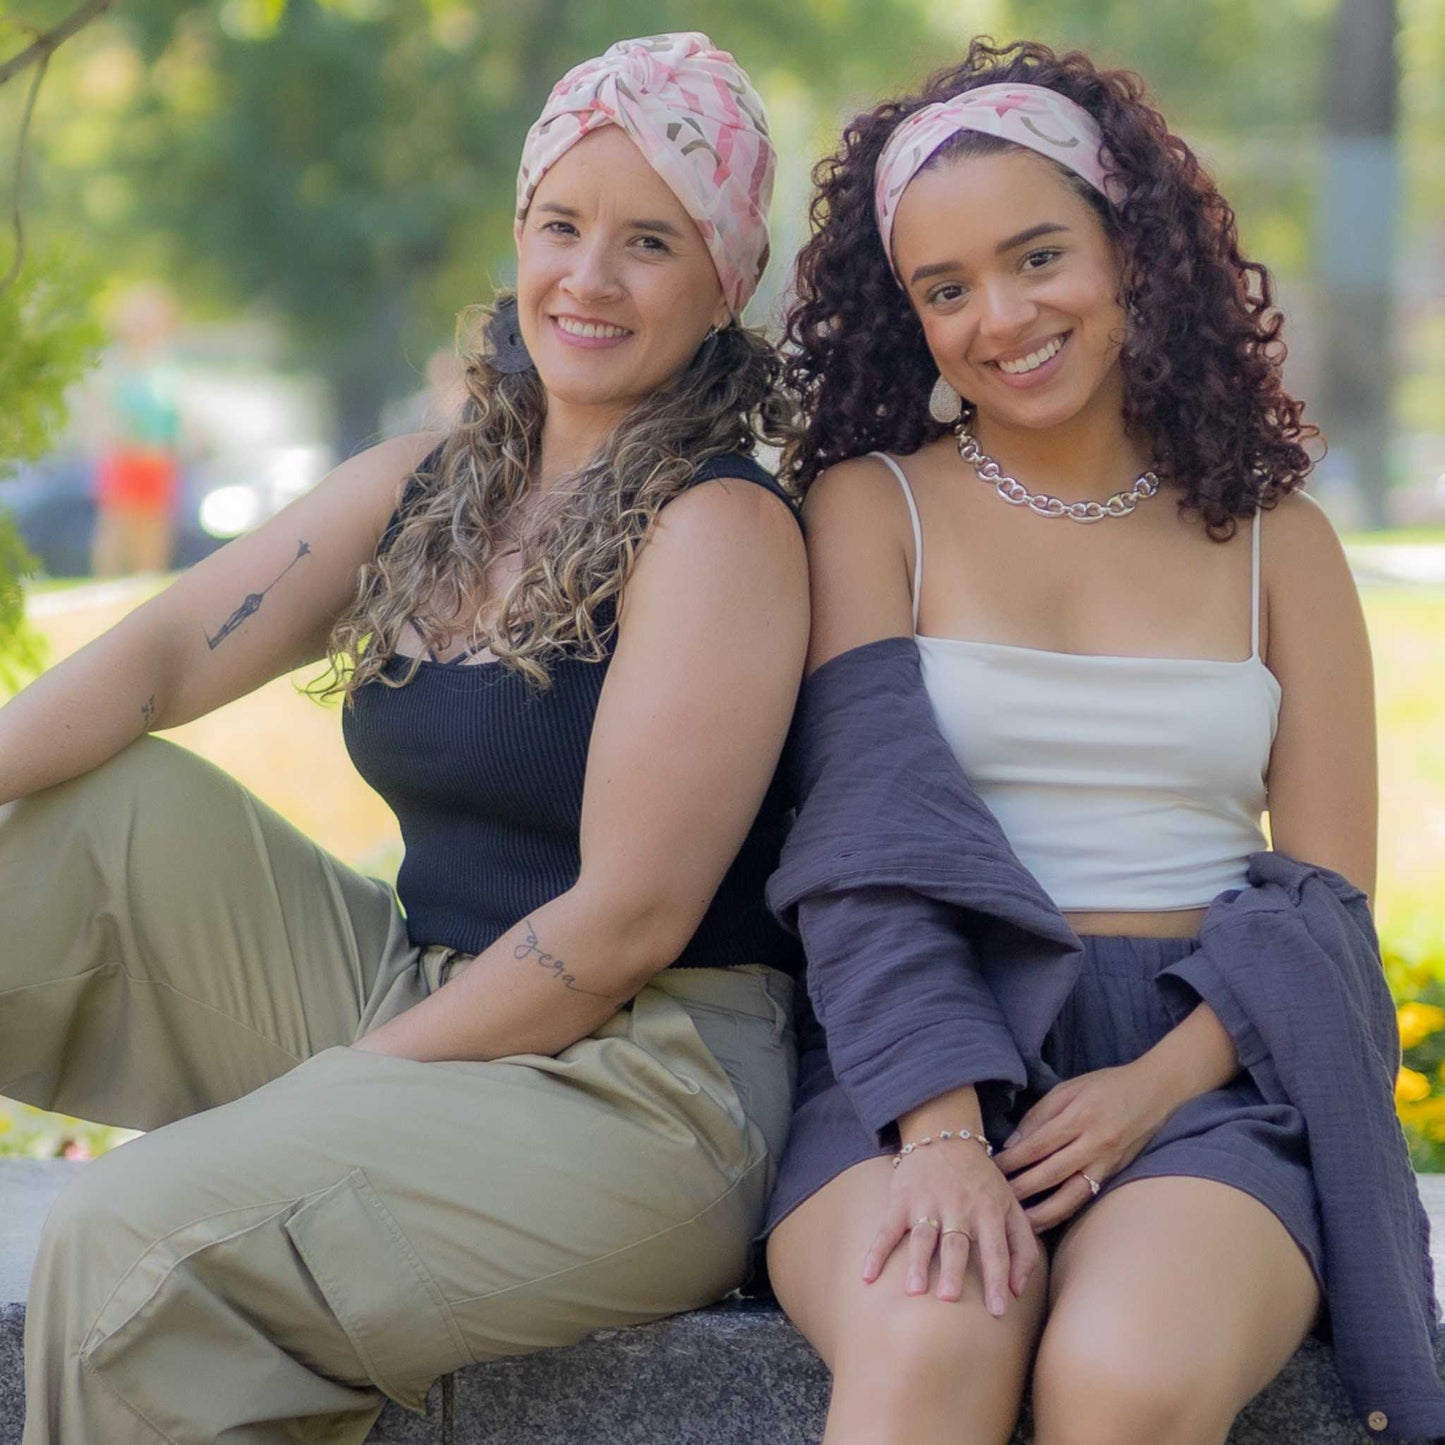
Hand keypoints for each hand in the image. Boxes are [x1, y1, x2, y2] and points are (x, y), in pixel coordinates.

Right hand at [862, 1140, 1039, 1314]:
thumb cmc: (983, 1183)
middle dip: (953, 1270)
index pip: (996, 1249)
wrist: (946, 1137)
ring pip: (923, 1236)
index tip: (998, 1311)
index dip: (997, 1279)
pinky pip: (888, 1229)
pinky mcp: (902, 1199)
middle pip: (957, 1243)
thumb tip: (1018, 1291)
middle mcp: (959, 1207)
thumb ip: (1023, 1248)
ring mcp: (928, 1202)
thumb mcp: (1012, 1206)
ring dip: (918, 1262)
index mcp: (990, 1211)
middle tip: (950, 1298)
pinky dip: (877, 1251)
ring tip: (914, 1290)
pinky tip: (868, 1275)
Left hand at [993, 1062, 1174, 1232]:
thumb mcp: (1068, 1089)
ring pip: (1070, 1195)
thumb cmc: (1107, 1085)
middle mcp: (1094, 1143)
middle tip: (995, 1198)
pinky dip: (1064, 1211)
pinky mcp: (1115, 1174)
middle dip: (1020, 1188)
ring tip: (1017, 1221)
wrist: (1155, 1091)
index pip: (1037, 1145)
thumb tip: (1012, 1144)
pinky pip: (1086, 1197)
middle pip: (1050, 1173)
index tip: (990, 1169)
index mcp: (1079, 1116)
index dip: (1011, 1160)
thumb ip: (1039, 1116)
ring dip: (1041, 1212)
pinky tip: (1045, 1219)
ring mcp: (1107, 1162)